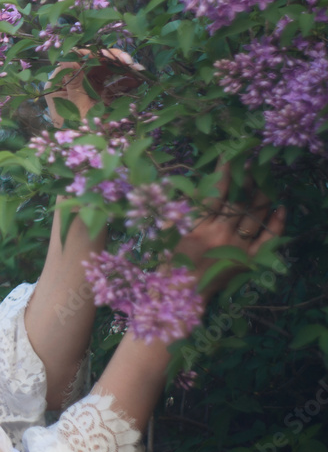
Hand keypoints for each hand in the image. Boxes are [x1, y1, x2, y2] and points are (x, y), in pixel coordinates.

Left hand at [44, 48, 144, 127]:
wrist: (87, 155)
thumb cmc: (75, 134)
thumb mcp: (76, 108)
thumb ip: (74, 83)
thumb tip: (70, 57)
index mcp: (58, 84)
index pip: (73, 59)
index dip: (91, 53)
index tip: (110, 56)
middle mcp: (72, 83)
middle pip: (91, 62)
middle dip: (111, 59)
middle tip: (130, 62)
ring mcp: (86, 89)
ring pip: (104, 70)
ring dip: (122, 67)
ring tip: (138, 70)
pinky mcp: (100, 96)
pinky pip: (112, 83)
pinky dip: (125, 80)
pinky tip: (137, 80)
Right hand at [176, 165, 285, 299]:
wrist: (183, 294)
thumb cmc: (172, 262)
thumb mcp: (171, 232)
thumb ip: (184, 211)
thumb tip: (198, 188)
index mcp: (199, 228)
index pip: (215, 194)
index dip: (223, 174)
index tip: (228, 158)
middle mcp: (222, 236)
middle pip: (239, 202)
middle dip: (245, 181)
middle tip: (249, 166)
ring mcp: (239, 248)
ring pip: (254, 215)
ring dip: (260, 195)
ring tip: (262, 181)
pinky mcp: (250, 260)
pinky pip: (268, 239)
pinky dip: (276, 222)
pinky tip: (280, 207)